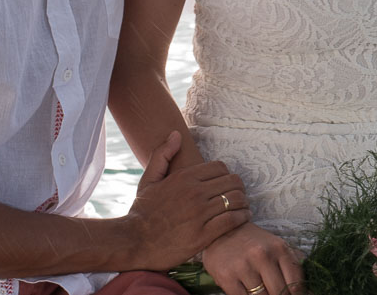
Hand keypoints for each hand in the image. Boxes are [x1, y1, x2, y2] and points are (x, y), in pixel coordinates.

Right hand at [124, 131, 250, 269]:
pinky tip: (242, 217)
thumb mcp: (149, 179)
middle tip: (238, 195)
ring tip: (242, 206)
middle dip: (238, 187)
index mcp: (184, 177)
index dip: (226, 174)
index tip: (226, 183)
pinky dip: (242, 217)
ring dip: (243, 202)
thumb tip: (176, 134)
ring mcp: (199, 214)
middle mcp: (194, 193)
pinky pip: (232, 220)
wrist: (134, 242)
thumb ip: (162, 154)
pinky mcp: (203, 235)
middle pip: (232, 182)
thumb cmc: (143, 211)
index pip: (221, 167)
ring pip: (235, 200)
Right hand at [201, 221, 304, 294]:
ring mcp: (243, 267)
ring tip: (263, 292)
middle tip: (276, 294)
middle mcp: (262, 255)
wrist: (221, 232)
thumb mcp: (276, 246)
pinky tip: (249, 293)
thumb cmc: (253, 243)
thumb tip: (308, 292)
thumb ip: (292, 265)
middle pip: (280, 293)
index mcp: (279, 248)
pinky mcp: (227, 277)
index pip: (296, 282)